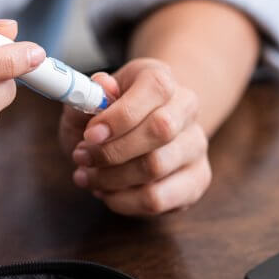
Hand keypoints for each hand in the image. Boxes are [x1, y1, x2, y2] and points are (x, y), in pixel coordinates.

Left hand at [59, 58, 210, 215]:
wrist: (135, 133)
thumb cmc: (106, 117)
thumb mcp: (87, 102)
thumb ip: (89, 95)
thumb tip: (102, 86)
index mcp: (161, 78)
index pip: (155, 89)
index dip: (120, 115)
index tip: (90, 135)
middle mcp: (187, 107)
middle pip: (161, 130)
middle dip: (112, 150)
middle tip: (81, 156)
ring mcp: (196, 144)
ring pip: (156, 168)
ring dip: (111, 178)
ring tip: (87, 176)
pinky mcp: (196, 179)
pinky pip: (158, 199)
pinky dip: (123, 201)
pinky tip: (106, 192)